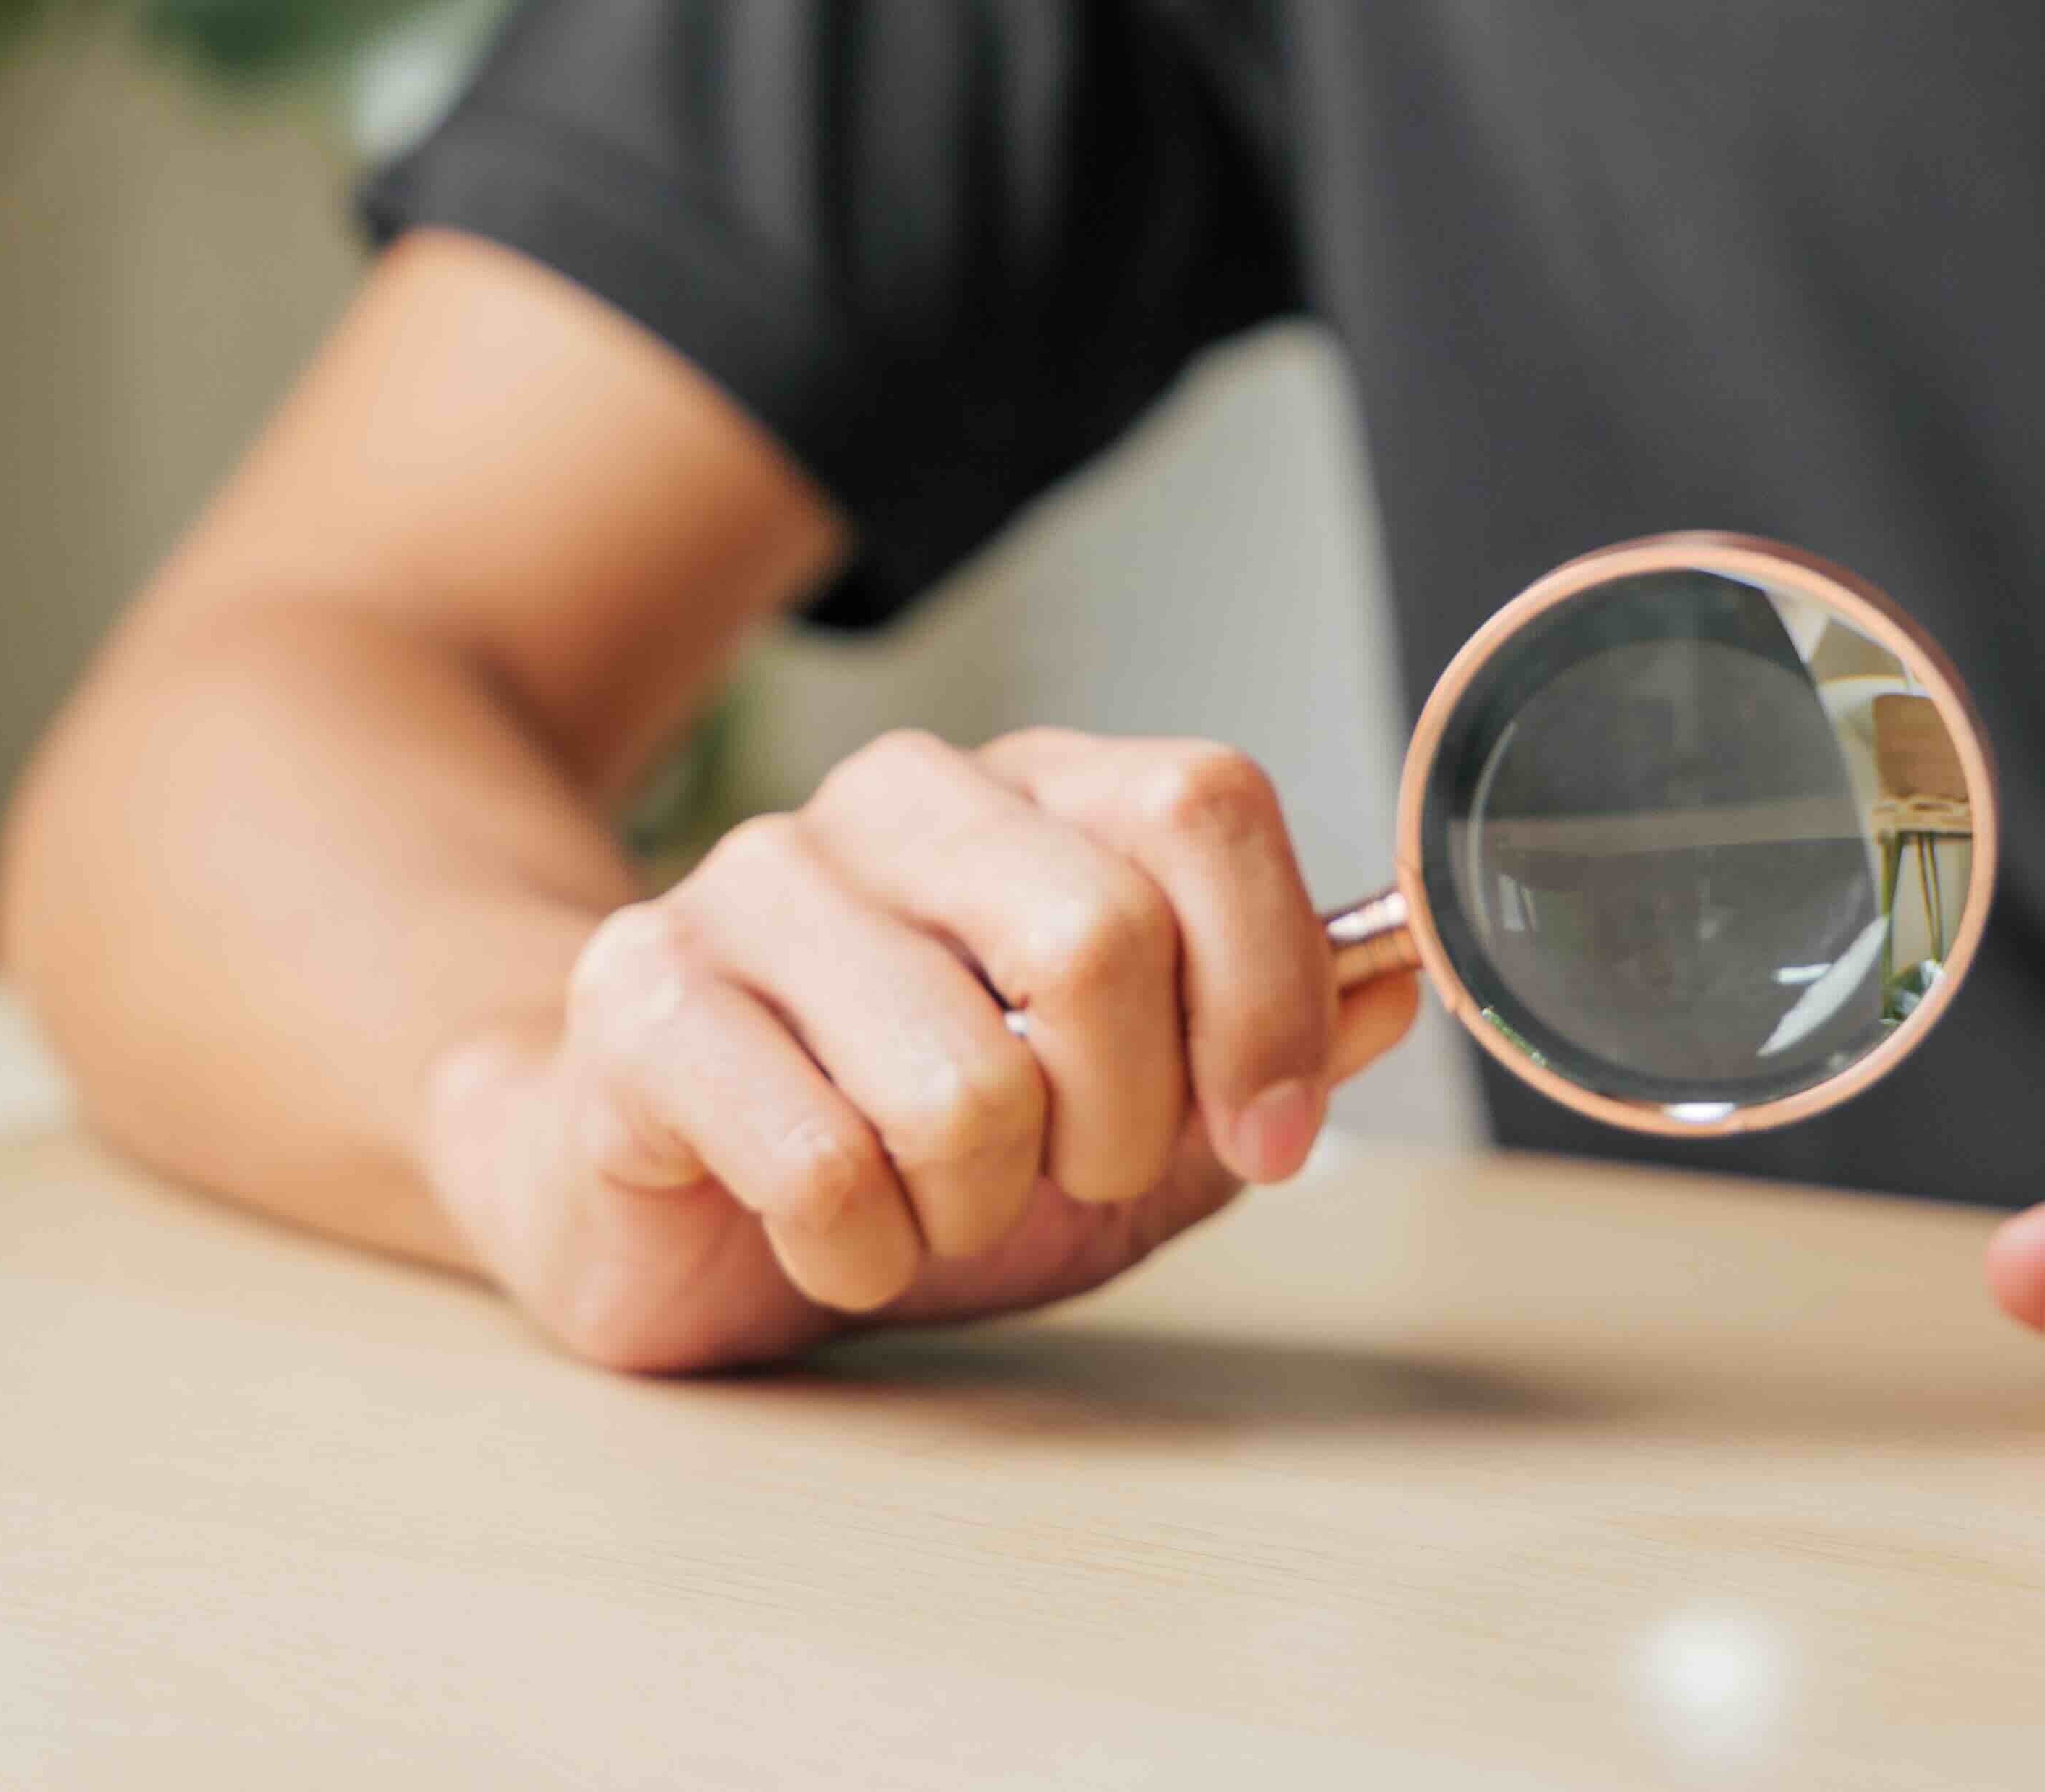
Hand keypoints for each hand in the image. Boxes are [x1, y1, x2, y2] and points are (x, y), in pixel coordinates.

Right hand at [420, 729, 1418, 1371]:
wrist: (675, 1200)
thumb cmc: (921, 1149)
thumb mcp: (1138, 1115)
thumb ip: (1272, 1045)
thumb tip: (1399, 977)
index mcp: (1041, 795)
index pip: (1205, 803)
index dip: (1267, 985)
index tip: (1269, 1131)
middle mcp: (904, 804)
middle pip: (1099, 930)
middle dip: (1125, 1117)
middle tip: (1076, 1175)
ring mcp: (758, 884)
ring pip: (964, 1076)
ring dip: (982, 1203)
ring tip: (938, 1204)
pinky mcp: (645, 1000)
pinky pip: (819, 1162)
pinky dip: (861, 1248)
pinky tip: (838, 1237)